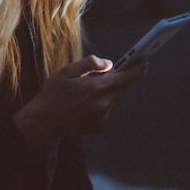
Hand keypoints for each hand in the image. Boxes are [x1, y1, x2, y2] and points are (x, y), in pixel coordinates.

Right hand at [12, 55, 145, 146]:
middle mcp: (104, 104)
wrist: (43, 121)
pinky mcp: (100, 126)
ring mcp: (103, 117)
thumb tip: (109, 64)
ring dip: (109, 92)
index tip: (145, 62)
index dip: (137, 69)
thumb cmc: (53, 93)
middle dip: (120, 79)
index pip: (126, 78)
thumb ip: (91, 64)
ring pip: (114, 99)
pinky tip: (85, 104)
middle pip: (122, 88)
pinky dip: (102, 104)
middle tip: (114, 72)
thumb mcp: (68, 71)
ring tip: (89, 90)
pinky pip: (107, 110)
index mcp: (97, 88)